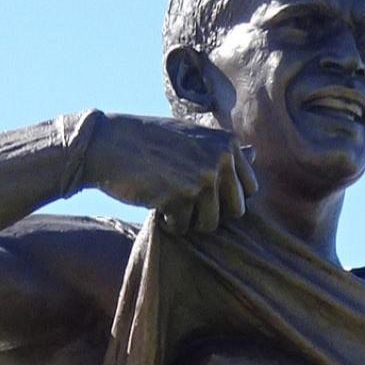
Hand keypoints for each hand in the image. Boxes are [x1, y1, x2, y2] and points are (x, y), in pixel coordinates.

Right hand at [82, 113, 258, 234]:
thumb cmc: (149, 141)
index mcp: (227, 144)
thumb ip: (221, 150)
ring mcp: (202, 178)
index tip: (203, 193)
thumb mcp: (190, 137)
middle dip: (210, 212)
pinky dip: (168, 222)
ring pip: (210, 223)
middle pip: (235, 211)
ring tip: (168, 199)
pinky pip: (183, 227)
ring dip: (188, 219)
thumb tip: (255, 153)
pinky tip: (155, 203)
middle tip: (184, 200)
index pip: (250, 189)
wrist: (109, 144)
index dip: (226, 198)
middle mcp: (220, 159)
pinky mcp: (181, 197)